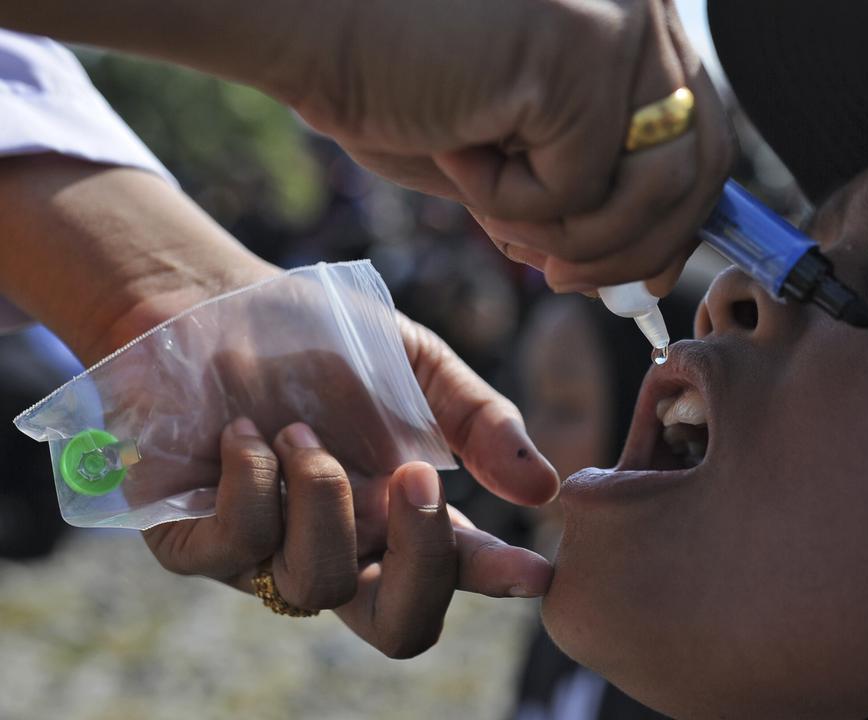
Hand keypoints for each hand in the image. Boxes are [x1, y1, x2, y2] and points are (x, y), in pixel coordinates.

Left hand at [0, 156, 555, 657]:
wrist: (210, 300)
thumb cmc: (316, 336)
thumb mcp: (414, 363)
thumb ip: (479, 420)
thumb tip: (545, 488)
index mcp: (398, 515)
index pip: (456, 570)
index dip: (498, 581)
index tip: (535, 572)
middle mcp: (341, 546)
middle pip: (398, 625)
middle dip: (423, 562)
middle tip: (419, 477)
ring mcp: (267, 554)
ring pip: (316, 586)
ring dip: (322, 494)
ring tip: (299, 428)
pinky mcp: (191, 541)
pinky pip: (236, 549)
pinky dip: (250, 482)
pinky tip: (241, 431)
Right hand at [288, 0, 734, 295]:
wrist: (306, 20)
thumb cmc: (393, 77)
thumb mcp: (512, 148)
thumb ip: (584, 189)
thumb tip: (639, 268)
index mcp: (637, 22)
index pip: (704, 137)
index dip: (679, 221)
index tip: (638, 275)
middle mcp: (647, 11)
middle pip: (703, 167)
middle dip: (636, 249)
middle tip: (563, 280)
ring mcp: (621, 25)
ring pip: (652, 191)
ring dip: (568, 234)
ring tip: (490, 206)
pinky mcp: (581, 52)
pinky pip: (579, 188)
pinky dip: (509, 202)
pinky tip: (455, 148)